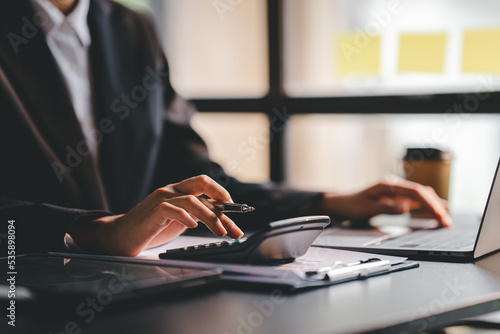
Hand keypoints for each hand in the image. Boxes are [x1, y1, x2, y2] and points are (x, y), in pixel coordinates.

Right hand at [69, 175, 243, 255]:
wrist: (119, 236)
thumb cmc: (151, 228)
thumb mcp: (180, 220)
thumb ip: (197, 215)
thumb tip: (222, 220)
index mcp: (179, 190)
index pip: (206, 186)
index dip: (223, 196)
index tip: (239, 210)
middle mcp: (171, 190)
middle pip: (201, 184)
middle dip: (222, 201)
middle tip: (233, 222)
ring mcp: (161, 199)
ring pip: (191, 200)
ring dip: (209, 216)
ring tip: (220, 232)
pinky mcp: (152, 212)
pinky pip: (171, 209)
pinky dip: (185, 217)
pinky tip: (193, 226)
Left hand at [316, 177, 451, 226]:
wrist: (341, 203)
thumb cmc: (352, 205)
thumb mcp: (366, 208)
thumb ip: (386, 207)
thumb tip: (405, 207)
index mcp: (388, 185)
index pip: (415, 191)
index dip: (430, 202)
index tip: (439, 213)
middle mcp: (394, 186)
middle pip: (421, 193)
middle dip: (436, 206)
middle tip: (447, 221)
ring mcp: (395, 191)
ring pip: (420, 196)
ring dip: (434, 205)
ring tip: (447, 217)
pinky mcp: (395, 198)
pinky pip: (415, 200)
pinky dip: (427, 205)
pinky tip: (437, 209)